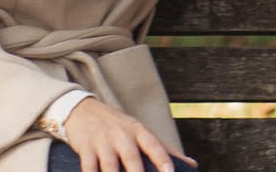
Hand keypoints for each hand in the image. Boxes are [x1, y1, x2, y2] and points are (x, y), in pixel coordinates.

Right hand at [59, 98, 195, 171]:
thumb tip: (192, 164)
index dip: (163, 159)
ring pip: (109, 167)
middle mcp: (122, 135)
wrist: (82, 109)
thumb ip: (164, 149)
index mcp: (139, 131)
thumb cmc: (117, 126)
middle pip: (132, 158)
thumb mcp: (140, 131)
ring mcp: (103, 141)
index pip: (154, 145)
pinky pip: (89, 167)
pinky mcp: (85, 147)